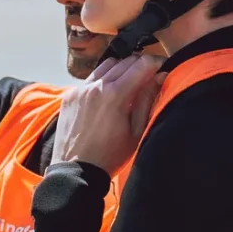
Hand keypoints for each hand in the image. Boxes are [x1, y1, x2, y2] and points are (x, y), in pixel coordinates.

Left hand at [54, 53, 162, 174]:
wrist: (75, 170)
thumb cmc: (110, 156)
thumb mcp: (137, 131)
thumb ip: (148, 100)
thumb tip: (159, 77)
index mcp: (115, 95)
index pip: (142, 64)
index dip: (156, 64)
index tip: (162, 69)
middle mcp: (96, 86)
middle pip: (125, 61)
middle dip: (140, 65)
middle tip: (148, 78)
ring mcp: (80, 89)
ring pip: (107, 65)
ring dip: (121, 69)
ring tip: (128, 85)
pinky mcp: (70, 95)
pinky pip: (91, 77)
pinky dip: (103, 79)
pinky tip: (109, 94)